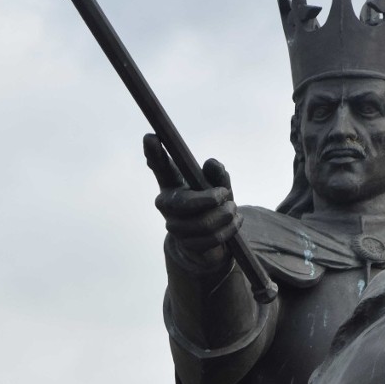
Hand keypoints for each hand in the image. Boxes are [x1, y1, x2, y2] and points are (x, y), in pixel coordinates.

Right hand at [144, 134, 241, 267]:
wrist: (210, 241)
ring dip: (225, 215)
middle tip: (225, 194)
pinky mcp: (187, 245)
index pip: (161, 168)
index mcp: (171, 184)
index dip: (155, 154)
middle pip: (184, 202)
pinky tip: (234, 222)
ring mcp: (175, 227)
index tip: (150, 137)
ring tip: (232, 210)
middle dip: (210, 199)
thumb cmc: (211, 206)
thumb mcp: (217, 185)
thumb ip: (217, 174)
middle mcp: (166, 205)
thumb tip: (211, 164)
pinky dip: (229, 229)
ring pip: (203, 222)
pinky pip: (212, 238)